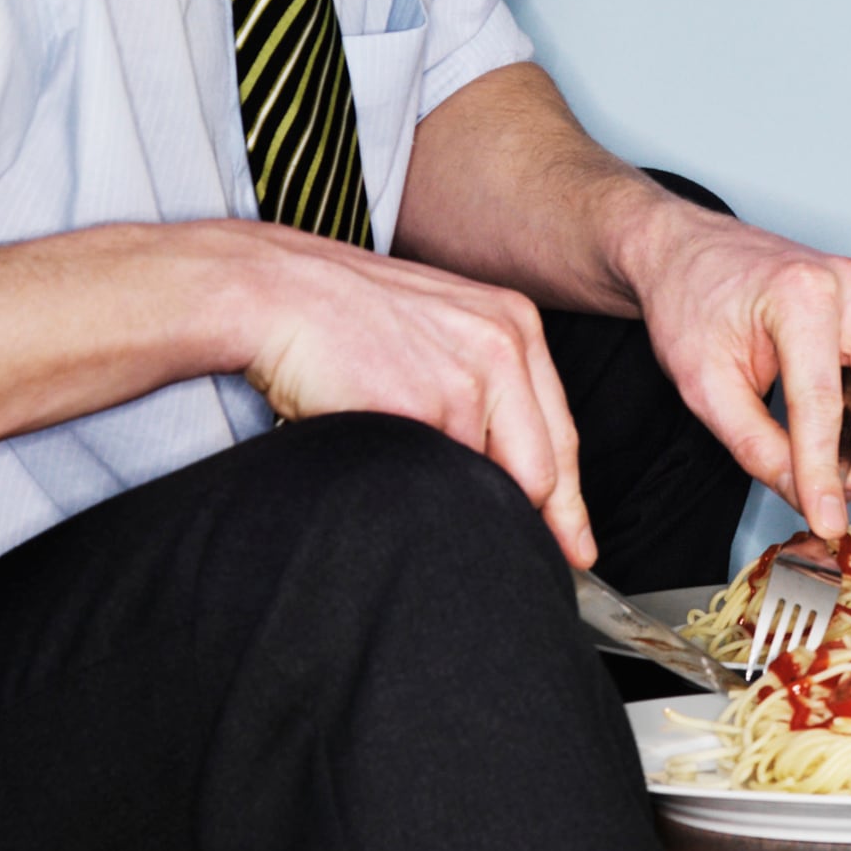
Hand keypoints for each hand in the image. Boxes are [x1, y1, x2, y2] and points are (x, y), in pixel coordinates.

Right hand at [235, 230, 595, 564]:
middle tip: (536, 562)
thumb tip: (510, 468)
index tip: (576, 545)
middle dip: (535, 525)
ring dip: (462, 505)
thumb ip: (484, 384)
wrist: (274, 288)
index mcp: (514, 323)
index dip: (569, 502)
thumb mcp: (438, 328)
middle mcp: (503, 344)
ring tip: (421, 490)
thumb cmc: (342, 313)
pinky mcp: (424, 405)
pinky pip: (439, 482)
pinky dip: (422, 494)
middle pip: (542, 471)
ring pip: (491, 484)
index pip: (561, 434)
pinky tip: (394, 476)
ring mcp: (466, 376)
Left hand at [624, 204, 850, 541]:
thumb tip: (807, 497)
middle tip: (836, 490)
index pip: (825, 404)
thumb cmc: (691, 305)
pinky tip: (845, 419)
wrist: (688, 255)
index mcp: (802, 295)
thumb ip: (757, 449)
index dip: (826, 474)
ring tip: (834, 449)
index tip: (827, 519)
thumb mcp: (705, 387)